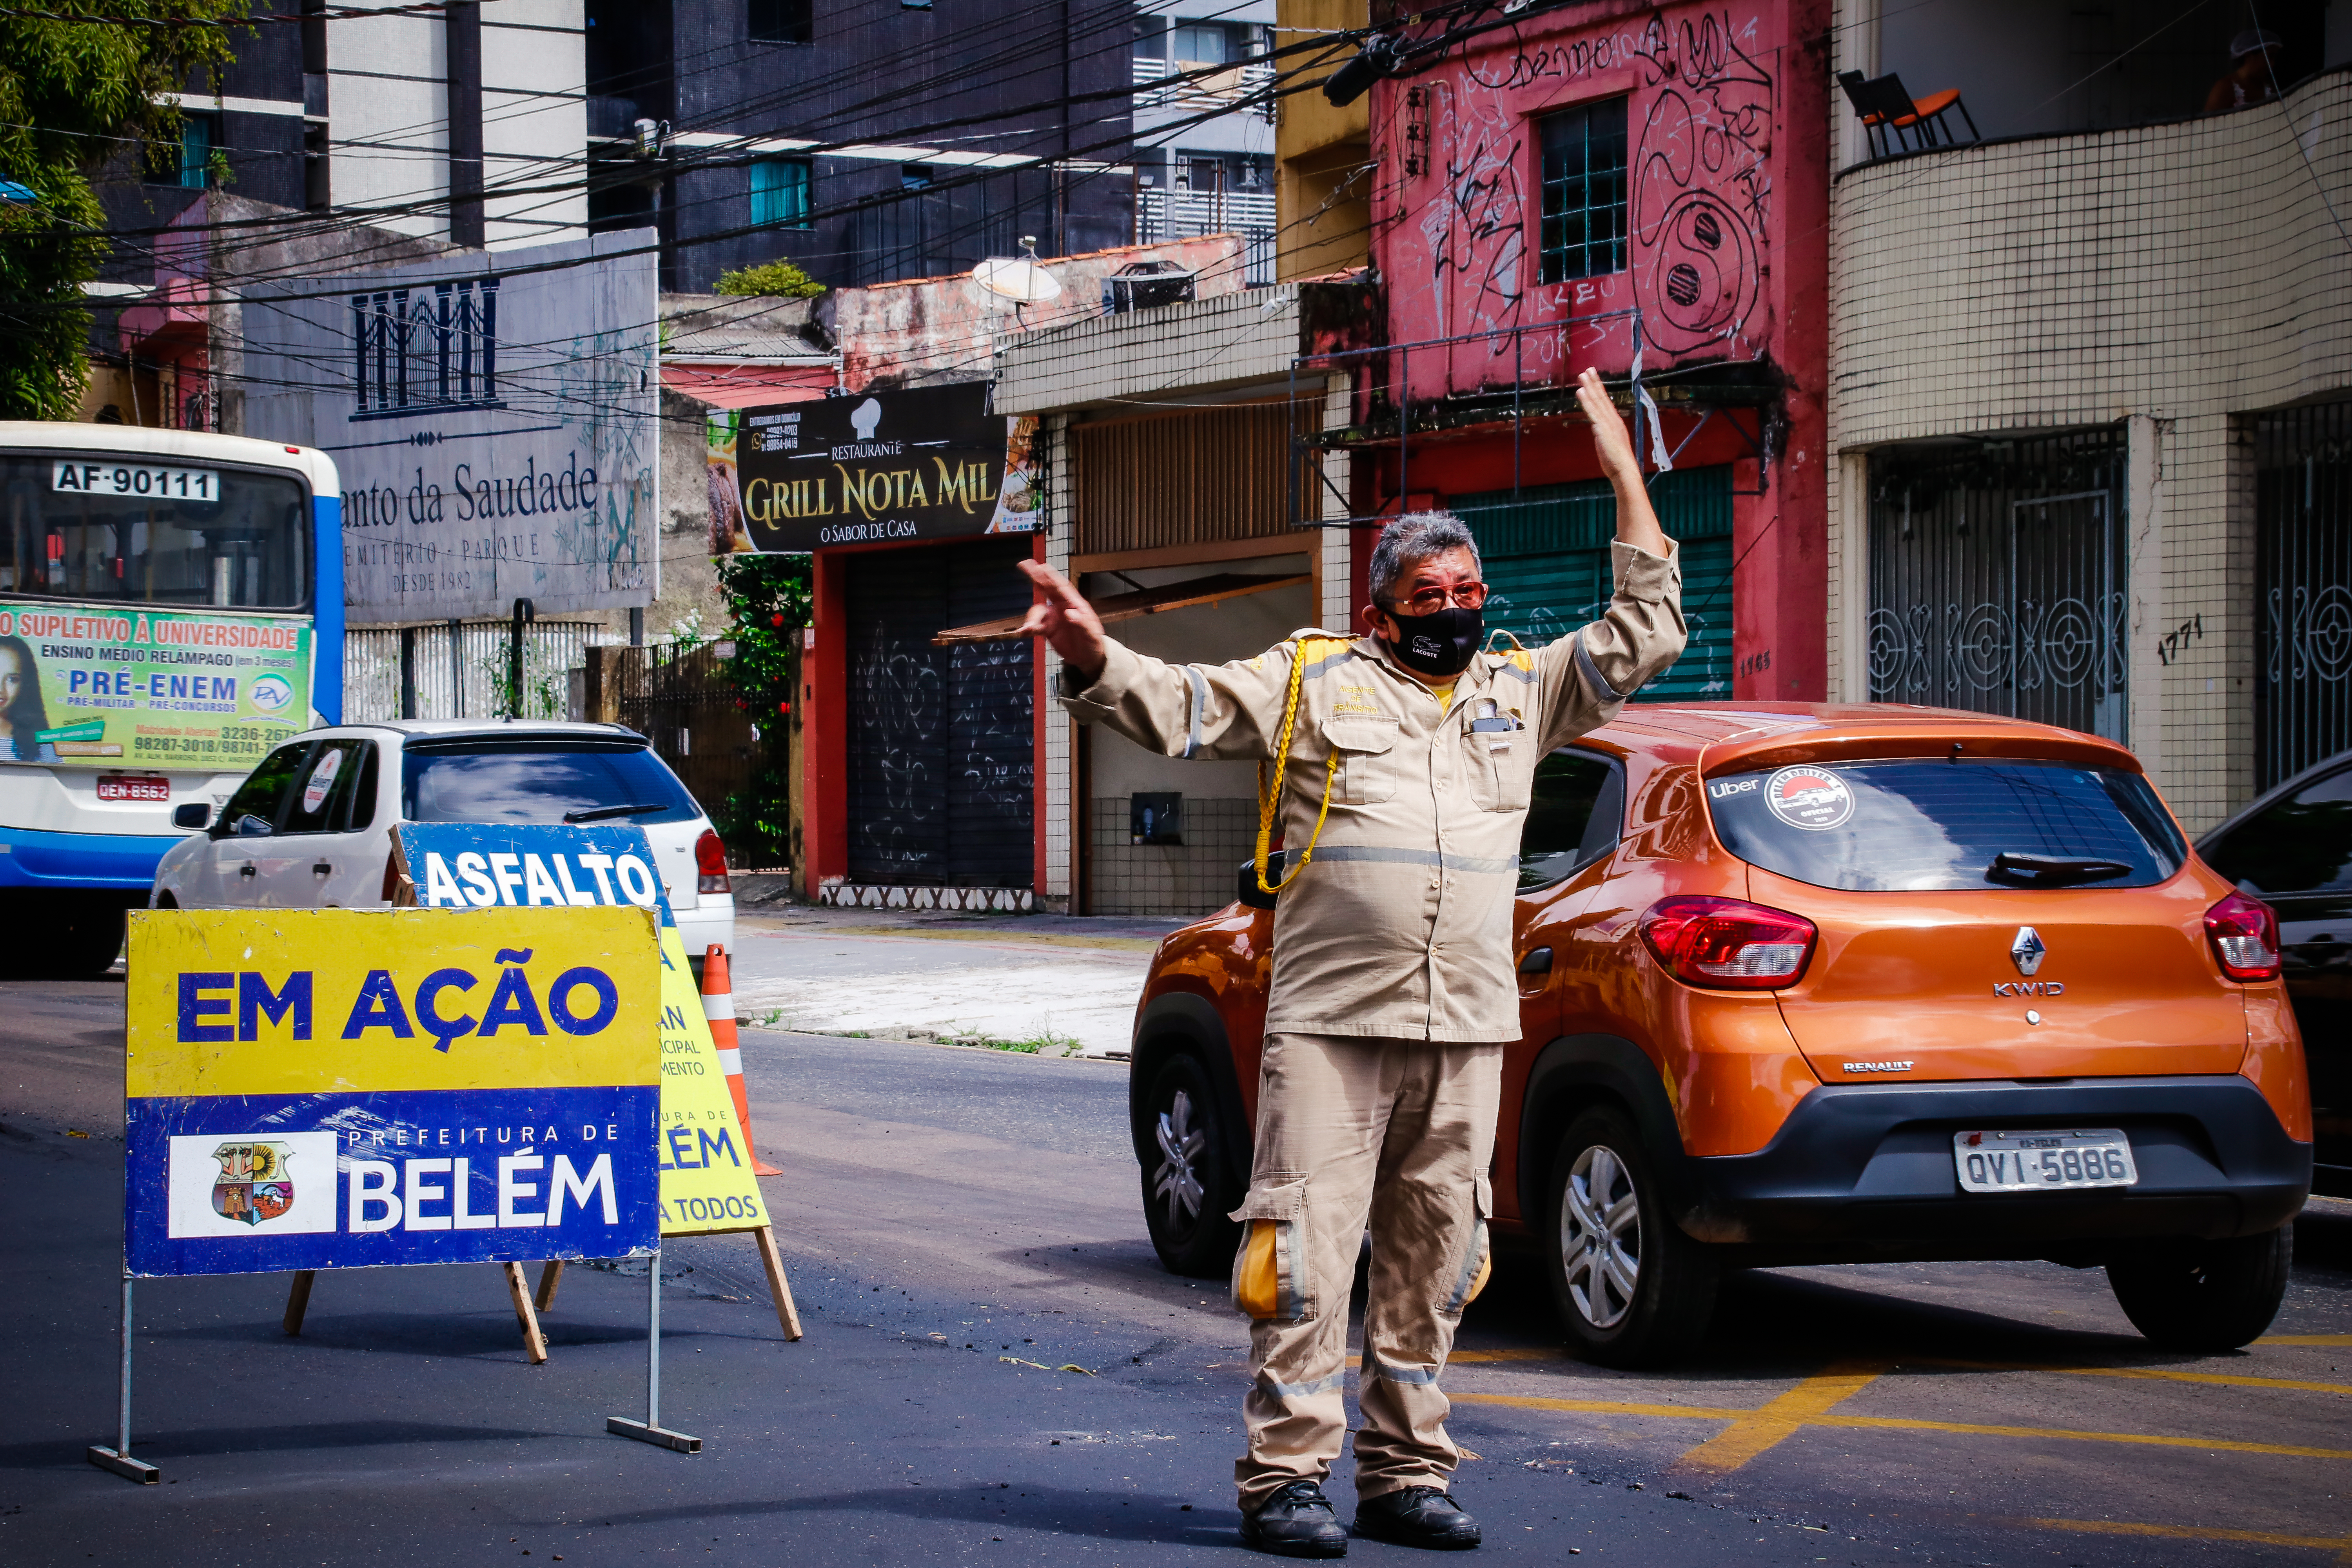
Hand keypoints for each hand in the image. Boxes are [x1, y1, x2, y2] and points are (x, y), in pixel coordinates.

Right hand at [1015, 559, 1107, 681]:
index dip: (1050, 576)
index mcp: (1075, 604)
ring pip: (1038, 611)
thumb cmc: (1093, 642)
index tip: (1040, 567)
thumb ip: (1082, 623)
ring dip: (1031, 617)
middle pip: (1047, 588)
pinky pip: (1034, 626)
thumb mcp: (1092, 634)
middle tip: (1024, 564)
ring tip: (1028, 628)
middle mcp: (1062, 607)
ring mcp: (1053, 617)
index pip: (1061, 587)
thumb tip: (1070, 613)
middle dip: (1036, 576)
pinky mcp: (1047, 629)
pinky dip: (1028, 628)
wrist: (1088, 657)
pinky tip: (1022, 632)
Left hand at [1575, 367, 1640, 482]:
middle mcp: (1612, 419)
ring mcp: (1607, 423)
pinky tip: (1581, 391)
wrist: (1624, 469)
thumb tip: (1598, 428)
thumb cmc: (1617, 460)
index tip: (1594, 378)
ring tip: (1582, 375)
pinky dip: (1586, 401)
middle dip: (1594, 383)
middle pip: (1602, 397)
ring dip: (1589, 387)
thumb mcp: (1609, 443)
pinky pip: (1592, 412)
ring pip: (1597, 401)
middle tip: (1588, 369)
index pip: (1605, 402)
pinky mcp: (1602, 429)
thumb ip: (1604, 433)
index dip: (1599, 389)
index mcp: (1615, 422)